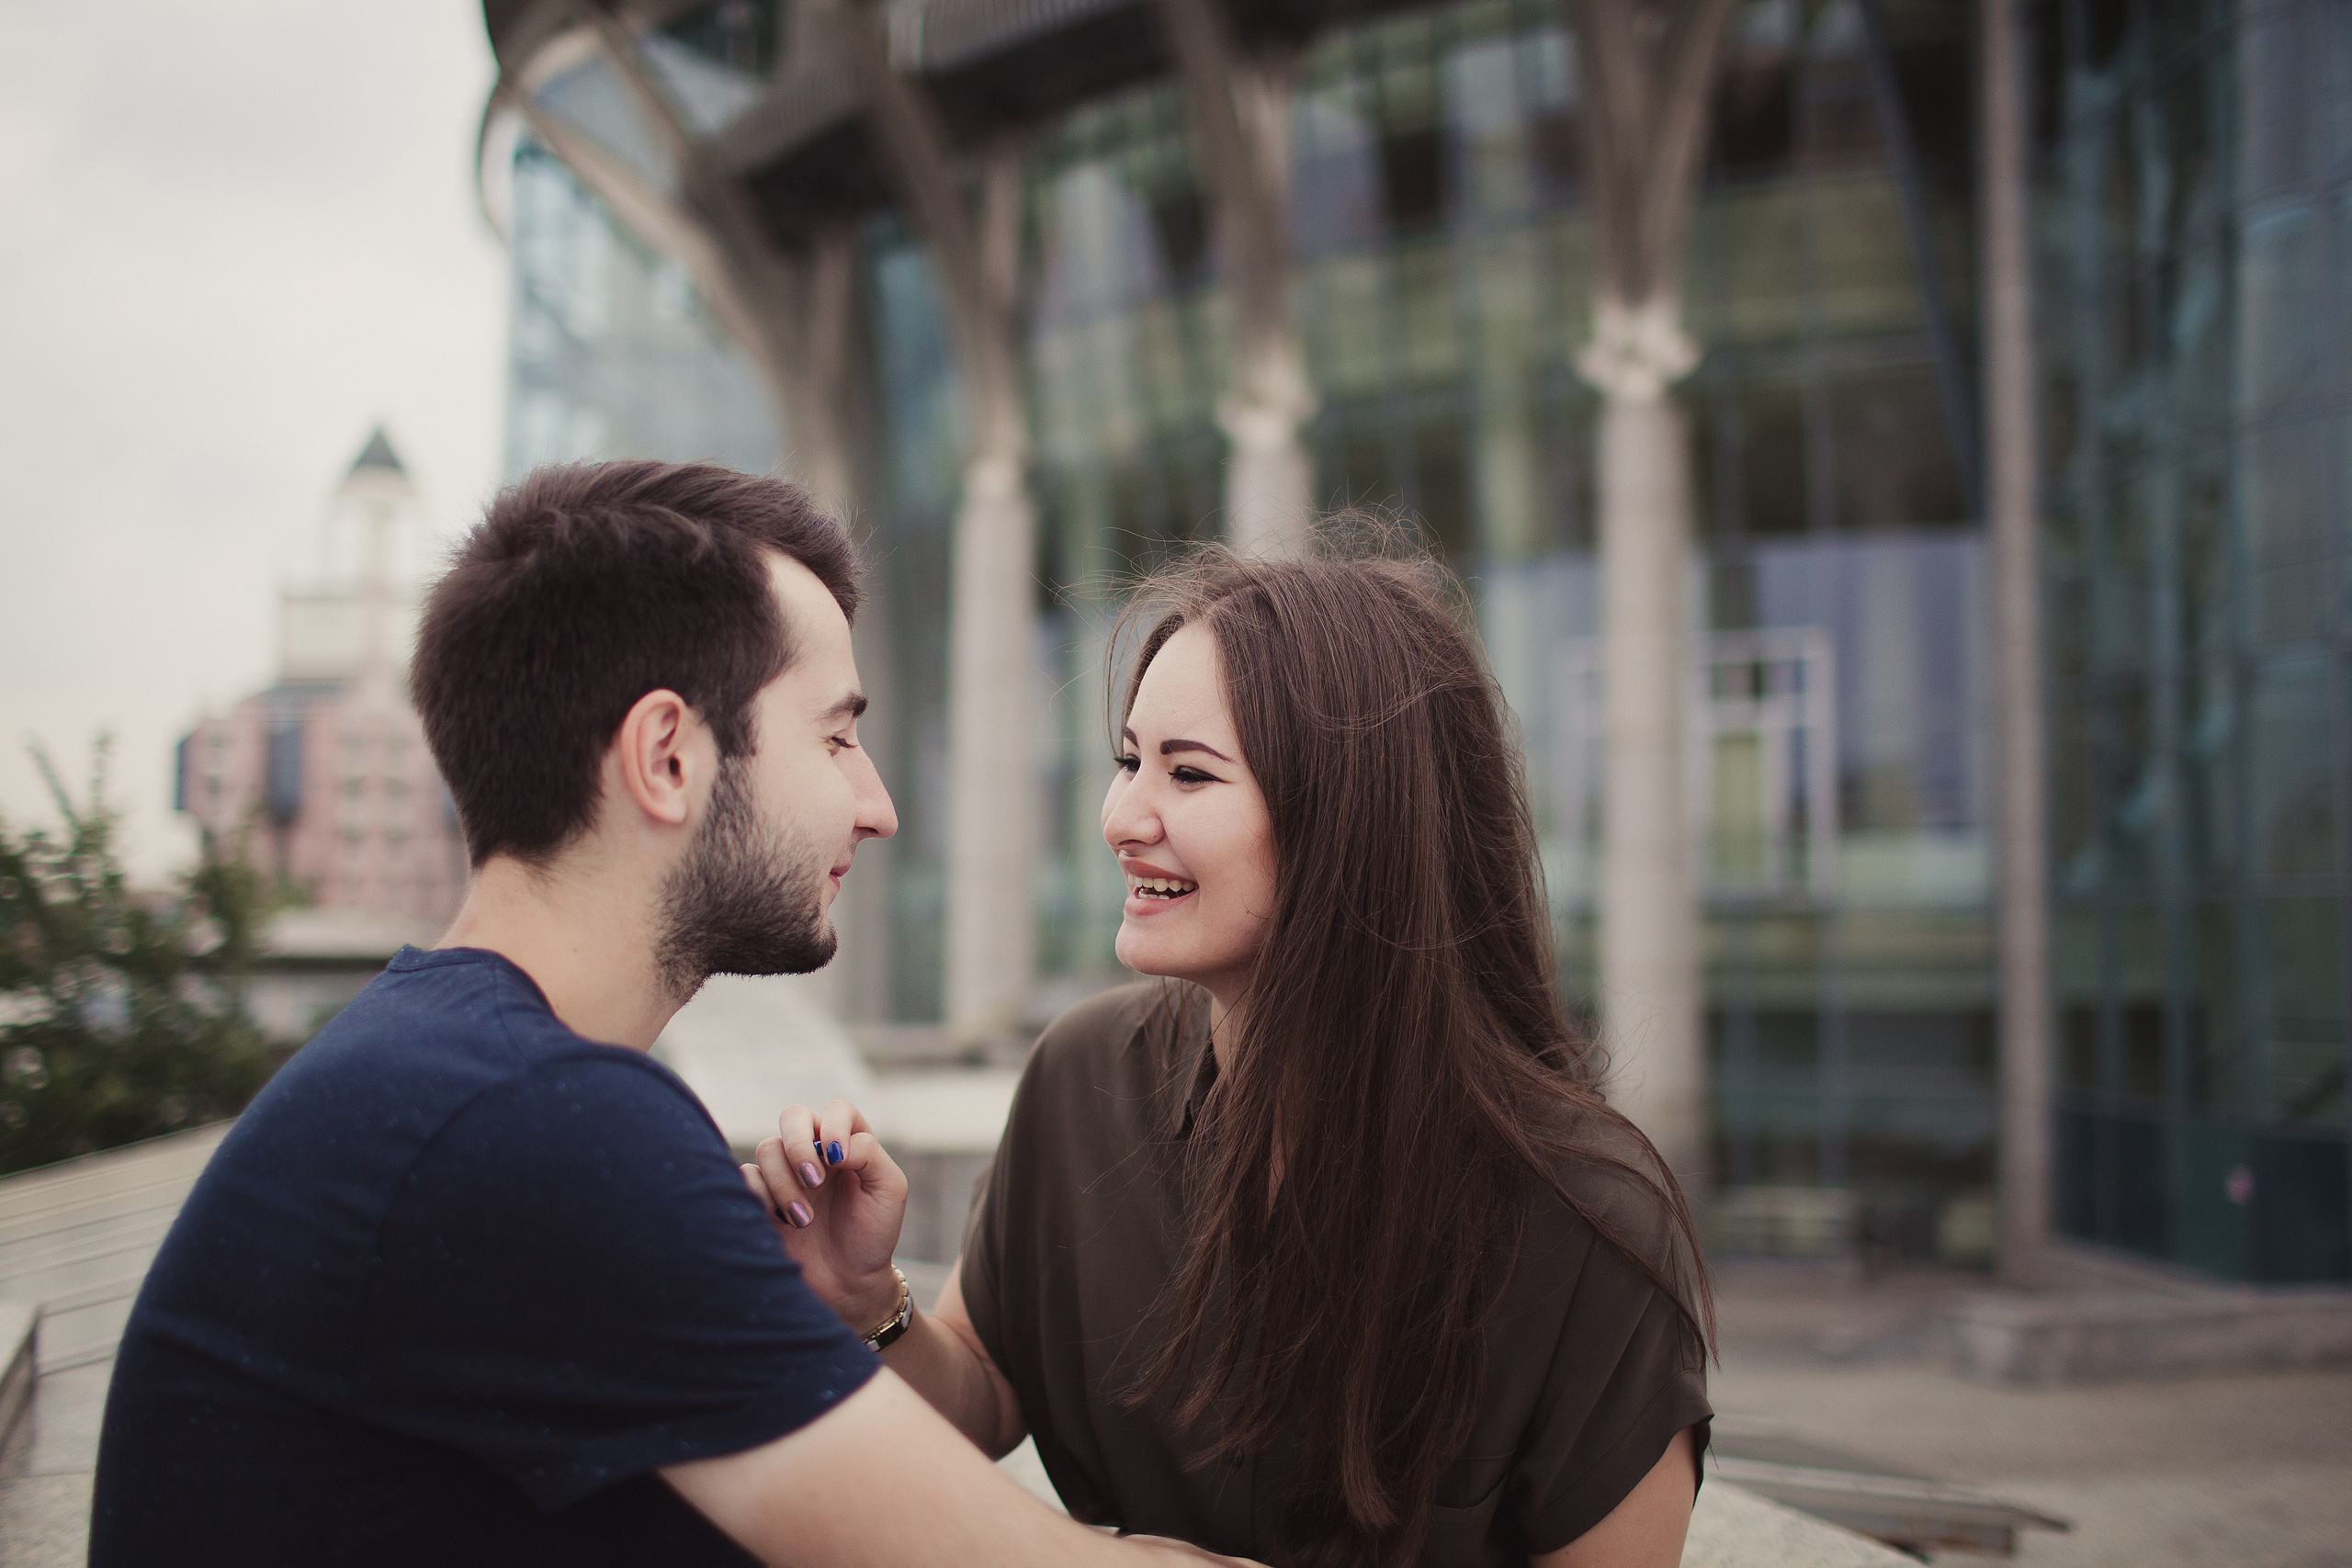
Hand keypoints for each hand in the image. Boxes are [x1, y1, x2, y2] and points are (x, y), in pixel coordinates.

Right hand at [741, 1099, 907, 1331]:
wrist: (848, 1285)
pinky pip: (745, 1176)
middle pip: (793, 1116)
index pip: (836, 1110)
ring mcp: (785, 1174)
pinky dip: (761, 1195)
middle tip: (815, 1180)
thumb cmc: (873, 1236)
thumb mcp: (889, 1190)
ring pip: (768, 1148)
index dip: (834, 1124)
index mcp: (848, 1144)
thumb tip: (831, 1144)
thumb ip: (868, 1154)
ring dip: (784, 1183)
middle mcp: (815, 1152)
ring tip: (804, 1220)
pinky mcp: (760, 1198)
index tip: (838, 1159)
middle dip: (799, 1144)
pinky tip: (781, 1222)